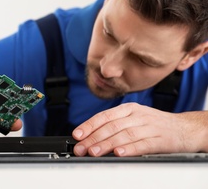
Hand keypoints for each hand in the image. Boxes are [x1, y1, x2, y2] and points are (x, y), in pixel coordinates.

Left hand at [72, 102, 206, 156]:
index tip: (77, 134)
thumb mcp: (134, 118)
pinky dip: (130, 149)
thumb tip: (91, 136)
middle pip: (111, 126)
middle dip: (93, 138)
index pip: (104, 116)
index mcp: (129, 109)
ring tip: (94, 151)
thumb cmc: (155, 124)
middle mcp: (137, 116)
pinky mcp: (160, 140)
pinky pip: (143, 144)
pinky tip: (119, 153)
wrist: (185, 128)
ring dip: (107, 144)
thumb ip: (115, 125)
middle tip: (81, 148)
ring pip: (124, 135)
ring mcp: (149, 127)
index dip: (89, 125)